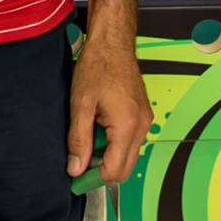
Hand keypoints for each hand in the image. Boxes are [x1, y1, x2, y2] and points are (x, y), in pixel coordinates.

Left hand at [66, 33, 151, 185]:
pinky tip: (98, 126)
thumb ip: (78, 140)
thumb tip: (75, 167)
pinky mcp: (143, 115)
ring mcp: (145, 120)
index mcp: (127, 125)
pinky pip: (131, 140)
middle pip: (125, 168)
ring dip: (108, 155)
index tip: (75, 177)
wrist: (112, 42)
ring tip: (88, 135)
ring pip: (128, 155)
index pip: (114, 170)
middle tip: (78, 163)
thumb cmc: (97, 65)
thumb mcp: (80, 105)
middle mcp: (141, 126)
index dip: (92, 178)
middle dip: (101, 170)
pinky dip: (114, 142)